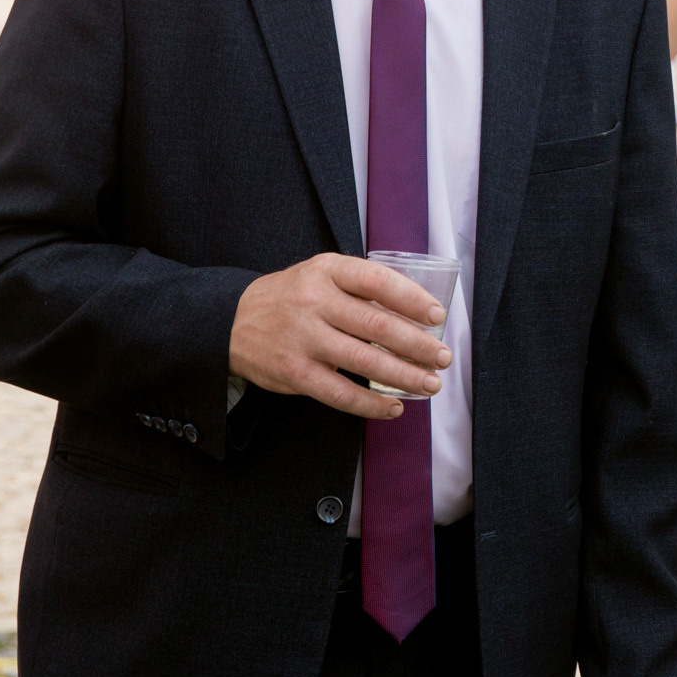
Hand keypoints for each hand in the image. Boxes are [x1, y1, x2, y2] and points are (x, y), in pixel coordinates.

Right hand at [228, 253, 453, 419]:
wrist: (234, 320)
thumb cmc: (293, 296)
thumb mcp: (321, 274)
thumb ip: (360, 286)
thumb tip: (417, 311)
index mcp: (327, 270)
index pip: (378, 281)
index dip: (413, 299)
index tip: (437, 316)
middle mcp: (314, 301)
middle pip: (377, 326)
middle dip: (418, 345)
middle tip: (443, 358)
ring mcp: (303, 338)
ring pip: (365, 362)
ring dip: (404, 376)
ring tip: (430, 384)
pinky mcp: (294, 373)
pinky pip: (340, 393)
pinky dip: (371, 404)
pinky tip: (394, 406)